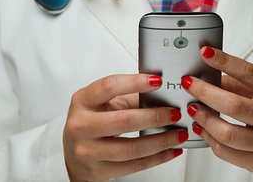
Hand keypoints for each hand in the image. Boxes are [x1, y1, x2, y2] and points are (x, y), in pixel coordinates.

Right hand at [63, 74, 187, 181]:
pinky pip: (133, 166)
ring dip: (161, 141)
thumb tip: (162, 95)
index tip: (157, 81)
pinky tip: (170, 150)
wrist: (74, 152)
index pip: (108, 87)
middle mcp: (81, 125)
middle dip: (154, 117)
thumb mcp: (104, 102)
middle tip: (175, 113)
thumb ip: (130, 96)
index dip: (134, 82)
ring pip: (131, 148)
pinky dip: (157, 158)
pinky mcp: (99, 170)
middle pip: (123, 121)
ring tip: (178, 133)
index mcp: (82, 101)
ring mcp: (88, 151)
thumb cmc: (92, 120)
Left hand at [181, 47, 252, 181]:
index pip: (251, 74)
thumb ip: (240, 85)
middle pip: (234, 105)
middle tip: (189, 84)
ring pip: (227, 133)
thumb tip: (209, 75)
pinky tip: (202, 128)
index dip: (225, 62)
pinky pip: (226, 152)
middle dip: (205, 92)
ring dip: (203, 118)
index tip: (206, 53)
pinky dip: (208, 138)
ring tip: (193, 108)